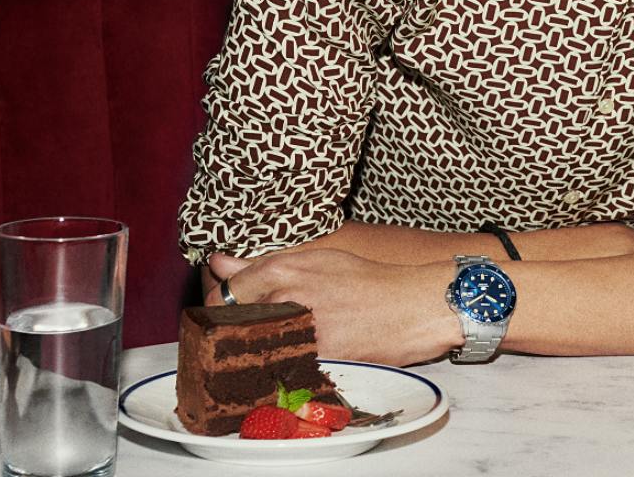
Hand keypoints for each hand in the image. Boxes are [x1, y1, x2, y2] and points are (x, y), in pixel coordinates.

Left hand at [206, 249, 460, 366]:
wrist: (416, 306)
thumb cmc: (370, 282)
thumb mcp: (317, 260)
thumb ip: (262, 265)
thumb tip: (217, 262)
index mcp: (283, 268)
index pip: (222, 295)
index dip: (219, 310)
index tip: (226, 319)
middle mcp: (286, 295)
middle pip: (230, 325)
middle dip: (231, 336)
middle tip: (247, 341)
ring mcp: (300, 329)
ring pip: (250, 352)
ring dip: (252, 357)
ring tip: (271, 355)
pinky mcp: (317, 359)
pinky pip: (280, 371)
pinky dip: (279, 373)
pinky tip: (291, 369)